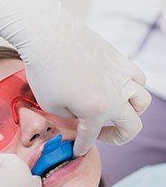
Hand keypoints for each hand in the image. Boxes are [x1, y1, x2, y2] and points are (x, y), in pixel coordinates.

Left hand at [0, 0, 150, 156]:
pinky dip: (132, 88)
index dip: (81, 147)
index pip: (90, 137)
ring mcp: (121, 75)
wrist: (47, 35)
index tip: (76, 152)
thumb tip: (80, 116)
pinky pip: (137, 78)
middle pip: (132, 126)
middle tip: (100, 136)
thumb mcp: (51, 106)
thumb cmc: (44, 71)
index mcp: (96, 110)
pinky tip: (117, 88)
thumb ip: (71, 117)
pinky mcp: (119, 59)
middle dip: (117, 138)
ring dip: (130, 113)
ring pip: (142, 101)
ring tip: (113, 112)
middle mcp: (116, 95)